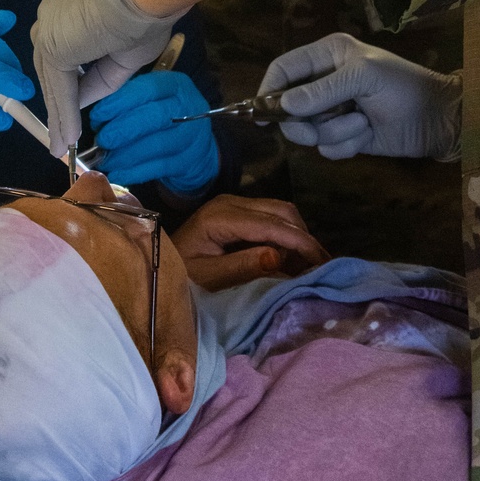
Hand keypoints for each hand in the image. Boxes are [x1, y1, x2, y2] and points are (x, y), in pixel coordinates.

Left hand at [31, 0, 179, 156]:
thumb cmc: (145, 14)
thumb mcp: (122, 52)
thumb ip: (99, 76)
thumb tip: (83, 101)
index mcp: (66, 0)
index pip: (63, 46)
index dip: (69, 77)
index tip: (76, 102)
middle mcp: (50, 11)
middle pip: (51, 65)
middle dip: (58, 100)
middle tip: (61, 132)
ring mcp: (47, 28)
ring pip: (53, 80)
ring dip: (59, 115)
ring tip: (61, 144)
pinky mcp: (52, 47)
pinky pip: (59, 88)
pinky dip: (64, 115)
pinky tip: (67, 138)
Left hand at [89, 71, 219, 193]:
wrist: (196, 148)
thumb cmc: (163, 119)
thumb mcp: (150, 100)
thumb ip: (126, 102)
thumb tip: (95, 118)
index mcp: (175, 85)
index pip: (147, 88)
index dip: (120, 102)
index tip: (97, 116)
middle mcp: (189, 107)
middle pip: (154, 117)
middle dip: (122, 129)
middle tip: (101, 140)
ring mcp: (192, 136)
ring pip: (156, 145)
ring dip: (126, 154)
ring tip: (105, 160)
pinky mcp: (189, 161)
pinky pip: (159, 167)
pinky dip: (135, 172)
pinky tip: (117, 173)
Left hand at [172, 195, 329, 290]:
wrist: (157, 265)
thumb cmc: (180, 276)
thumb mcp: (208, 278)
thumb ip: (242, 267)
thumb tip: (278, 256)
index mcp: (221, 217)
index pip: (271, 224)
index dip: (300, 242)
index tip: (322, 263)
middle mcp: (230, 202)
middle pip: (281, 211)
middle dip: (304, 237)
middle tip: (322, 266)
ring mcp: (234, 204)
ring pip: (280, 211)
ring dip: (298, 235)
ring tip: (311, 264)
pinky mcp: (237, 212)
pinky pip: (271, 217)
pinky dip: (287, 234)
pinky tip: (294, 257)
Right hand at [259, 33, 461, 160]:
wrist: (440, 120)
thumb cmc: (404, 87)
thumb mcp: (364, 78)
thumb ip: (322, 90)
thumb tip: (284, 105)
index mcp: (328, 56)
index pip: (284, 69)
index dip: (269, 89)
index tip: (263, 113)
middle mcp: (326, 82)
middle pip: (288, 107)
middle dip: (303, 122)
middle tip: (313, 132)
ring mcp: (335, 111)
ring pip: (309, 131)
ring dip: (335, 132)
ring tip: (362, 123)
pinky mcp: (346, 136)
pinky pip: (327, 148)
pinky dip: (346, 145)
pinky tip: (367, 136)